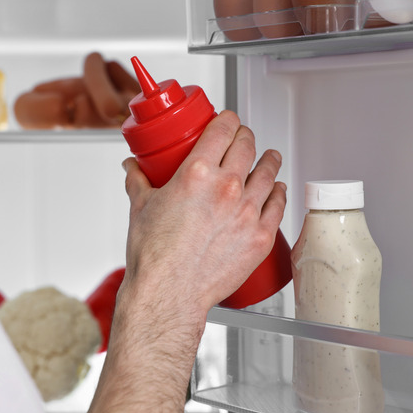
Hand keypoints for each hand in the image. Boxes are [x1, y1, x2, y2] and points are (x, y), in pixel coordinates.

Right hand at [86, 110, 285, 412]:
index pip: (222, 129)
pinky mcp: (261, 237)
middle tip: (242, 139)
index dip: (228, 118)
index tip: (227, 120)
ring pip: (269, 171)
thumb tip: (133, 168)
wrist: (169, 294)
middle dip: (245, 136)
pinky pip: (279, 204)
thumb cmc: (155, 257)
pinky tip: (276, 189)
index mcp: (197, 174)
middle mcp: (227, 188)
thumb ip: (138, 181)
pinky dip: (278, 192)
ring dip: (268, 159)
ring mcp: (248, 212)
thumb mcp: (141, 208)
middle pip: (247, 145)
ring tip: (267, 158)